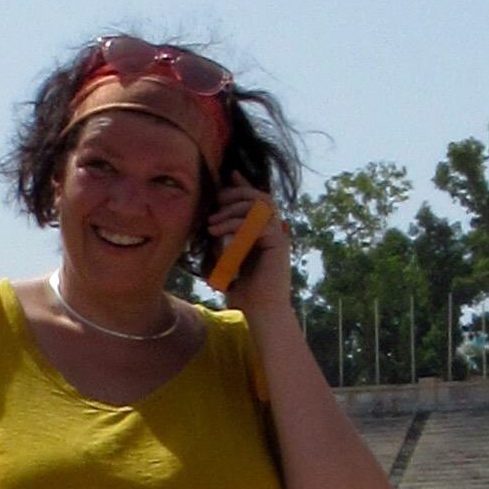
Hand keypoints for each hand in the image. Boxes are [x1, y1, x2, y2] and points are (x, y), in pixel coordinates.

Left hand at [203, 186, 284, 306]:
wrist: (261, 312)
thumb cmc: (243, 293)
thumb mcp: (226, 261)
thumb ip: (222, 243)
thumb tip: (210, 223)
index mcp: (265, 233)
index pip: (257, 201)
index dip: (244, 185)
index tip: (228, 175)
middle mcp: (275, 231)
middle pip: (260, 196)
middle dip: (235, 193)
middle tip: (216, 201)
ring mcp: (278, 236)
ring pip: (259, 205)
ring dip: (231, 209)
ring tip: (211, 223)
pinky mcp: (278, 243)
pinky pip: (256, 222)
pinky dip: (233, 223)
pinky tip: (215, 231)